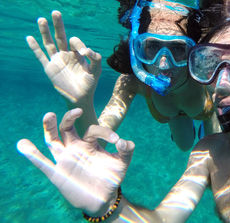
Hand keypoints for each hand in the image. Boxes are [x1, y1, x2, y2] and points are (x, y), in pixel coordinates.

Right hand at [17, 108, 134, 214]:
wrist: (103, 198)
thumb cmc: (111, 177)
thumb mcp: (122, 163)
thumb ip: (126, 151)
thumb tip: (125, 141)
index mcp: (89, 143)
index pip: (92, 130)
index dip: (104, 132)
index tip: (117, 140)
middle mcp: (74, 148)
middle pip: (66, 128)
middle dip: (69, 117)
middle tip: (77, 111)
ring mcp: (65, 159)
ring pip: (52, 140)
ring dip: (49, 127)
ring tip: (49, 115)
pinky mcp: (57, 174)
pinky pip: (42, 163)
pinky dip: (32, 154)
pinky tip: (23, 144)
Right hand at [27, 11, 100, 103]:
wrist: (80, 98)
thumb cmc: (90, 84)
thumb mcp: (96, 70)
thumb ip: (95, 58)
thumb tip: (86, 50)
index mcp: (77, 54)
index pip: (75, 42)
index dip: (79, 44)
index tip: (84, 52)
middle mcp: (66, 55)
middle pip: (60, 36)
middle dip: (58, 25)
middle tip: (56, 12)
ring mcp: (57, 61)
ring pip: (49, 43)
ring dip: (45, 32)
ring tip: (41, 19)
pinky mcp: (50, 69)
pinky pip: (40, 56)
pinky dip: (35, 48)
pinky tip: (29, 38)